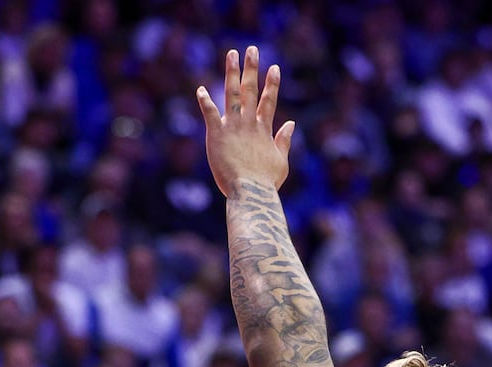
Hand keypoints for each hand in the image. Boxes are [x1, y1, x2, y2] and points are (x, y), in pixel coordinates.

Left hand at [196, 46, 294, 197]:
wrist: (250, 192)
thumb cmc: (266, 182)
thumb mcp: (281, 161)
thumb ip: (284, 140)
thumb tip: (291, 123)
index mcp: (264, 129)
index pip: (269, 101)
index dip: (272, 83)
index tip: (274, 67)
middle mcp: (249, 123)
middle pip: (251, 90)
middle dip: (252, 68)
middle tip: (252, 49)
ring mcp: (233, 126)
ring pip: (232, 93)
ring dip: (232, 73)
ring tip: (231, 54)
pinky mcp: (217, 134)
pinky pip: (209, 113)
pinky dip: (205, 101)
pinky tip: (200, 89)